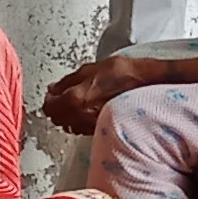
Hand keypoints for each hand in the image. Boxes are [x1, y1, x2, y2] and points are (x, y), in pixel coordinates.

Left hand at [41, 54, 156, 134]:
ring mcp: (91, 125)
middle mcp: (81, 117)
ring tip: (77, 103)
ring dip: (68, 115)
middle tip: (62, 97)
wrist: (148, 85)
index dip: (49, 99)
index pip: (49, 106)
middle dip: (56, 108)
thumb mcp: (90, 69)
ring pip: (68, 125)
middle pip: (57, 119)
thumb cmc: (124, 74)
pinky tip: (88, 109)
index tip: (53, 93)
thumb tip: (54, 88)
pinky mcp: (101, 130)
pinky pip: (81, 128)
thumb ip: (68, 81)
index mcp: (75, 99)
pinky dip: (79, 120)